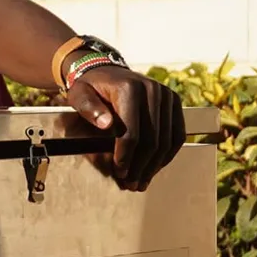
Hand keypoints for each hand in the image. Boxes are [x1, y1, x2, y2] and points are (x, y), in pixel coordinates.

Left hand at [63, 66, 184, 191]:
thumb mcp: (79, 95)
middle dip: (141, 166)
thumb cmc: (90, 87)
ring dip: (155, 166)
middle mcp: (153, 90)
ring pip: (167, 140)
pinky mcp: (174, 102)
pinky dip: (167, 155)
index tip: (118, 173)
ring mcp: (167, 96)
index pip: (131, 132)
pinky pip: (177, 134)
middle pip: (153, 139)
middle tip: (130, 184)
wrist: (105, 71)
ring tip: (141, 182)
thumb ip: (89, 109)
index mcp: (129, 89)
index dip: (125, 156)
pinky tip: (154, 168)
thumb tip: (107, 124)